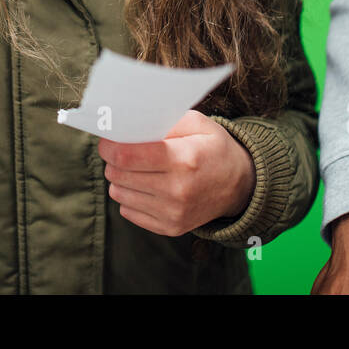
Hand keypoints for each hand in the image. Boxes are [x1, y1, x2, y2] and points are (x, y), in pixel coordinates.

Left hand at [98, 110, 254, 236]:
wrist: (239, 186)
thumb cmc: (214, 149)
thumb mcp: (198, 124)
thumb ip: (164, 121)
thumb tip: (129, 125)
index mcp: (183, 159)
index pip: (126, 156)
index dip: (109, 147)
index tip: (109, 141)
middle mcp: (177, 190)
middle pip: (118, 175)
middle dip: (114, 161)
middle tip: (124, 152)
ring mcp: (173, 212)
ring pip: (119, 194)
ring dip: (121, 179)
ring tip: (137, 169)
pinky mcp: (170, 227)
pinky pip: (128, 211)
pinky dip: (130, 197)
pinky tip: (146, 186)